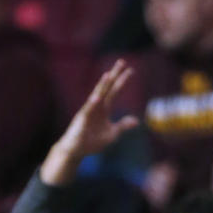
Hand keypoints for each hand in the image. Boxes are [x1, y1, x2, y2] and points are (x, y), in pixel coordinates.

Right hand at [40, 59, 138, 185]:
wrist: (76, 150)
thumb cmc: (92, 141)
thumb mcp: (112, 133)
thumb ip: (122, 125)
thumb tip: (136, 120)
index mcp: (104, 108)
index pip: (114, 91)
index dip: (122, 80)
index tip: (131, 70)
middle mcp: (96, 106)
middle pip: (107, 87)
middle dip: (114, 75)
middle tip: (121, 61)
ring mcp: (89, 111)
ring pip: (97, 95)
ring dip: (102, 86)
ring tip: (108, 75)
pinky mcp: (82, 120)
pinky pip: (88, 111)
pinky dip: (92, 104)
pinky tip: (97, 97)